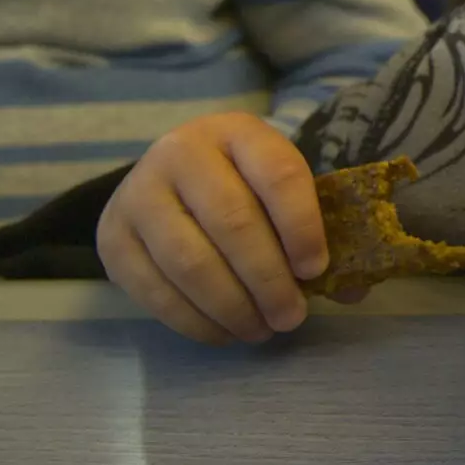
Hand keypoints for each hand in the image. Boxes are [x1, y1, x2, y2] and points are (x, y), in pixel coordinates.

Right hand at [98, 112, 335, 344]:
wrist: (172, 178)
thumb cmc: (245, 187)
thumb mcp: (282, 190)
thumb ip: (318, 231)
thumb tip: (353, 290)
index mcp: (238, 131)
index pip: (278, 175)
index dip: (302, 226)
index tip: (317, 270)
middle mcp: (180, 152)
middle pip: (233, 222)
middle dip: (268, 281)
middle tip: (291, 318)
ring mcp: (139, 193)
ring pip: (190, 261)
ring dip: (232, 307)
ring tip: (262, 330)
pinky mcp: (112, 237)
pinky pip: (155, 290)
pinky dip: (195, 321)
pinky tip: (225, 332)